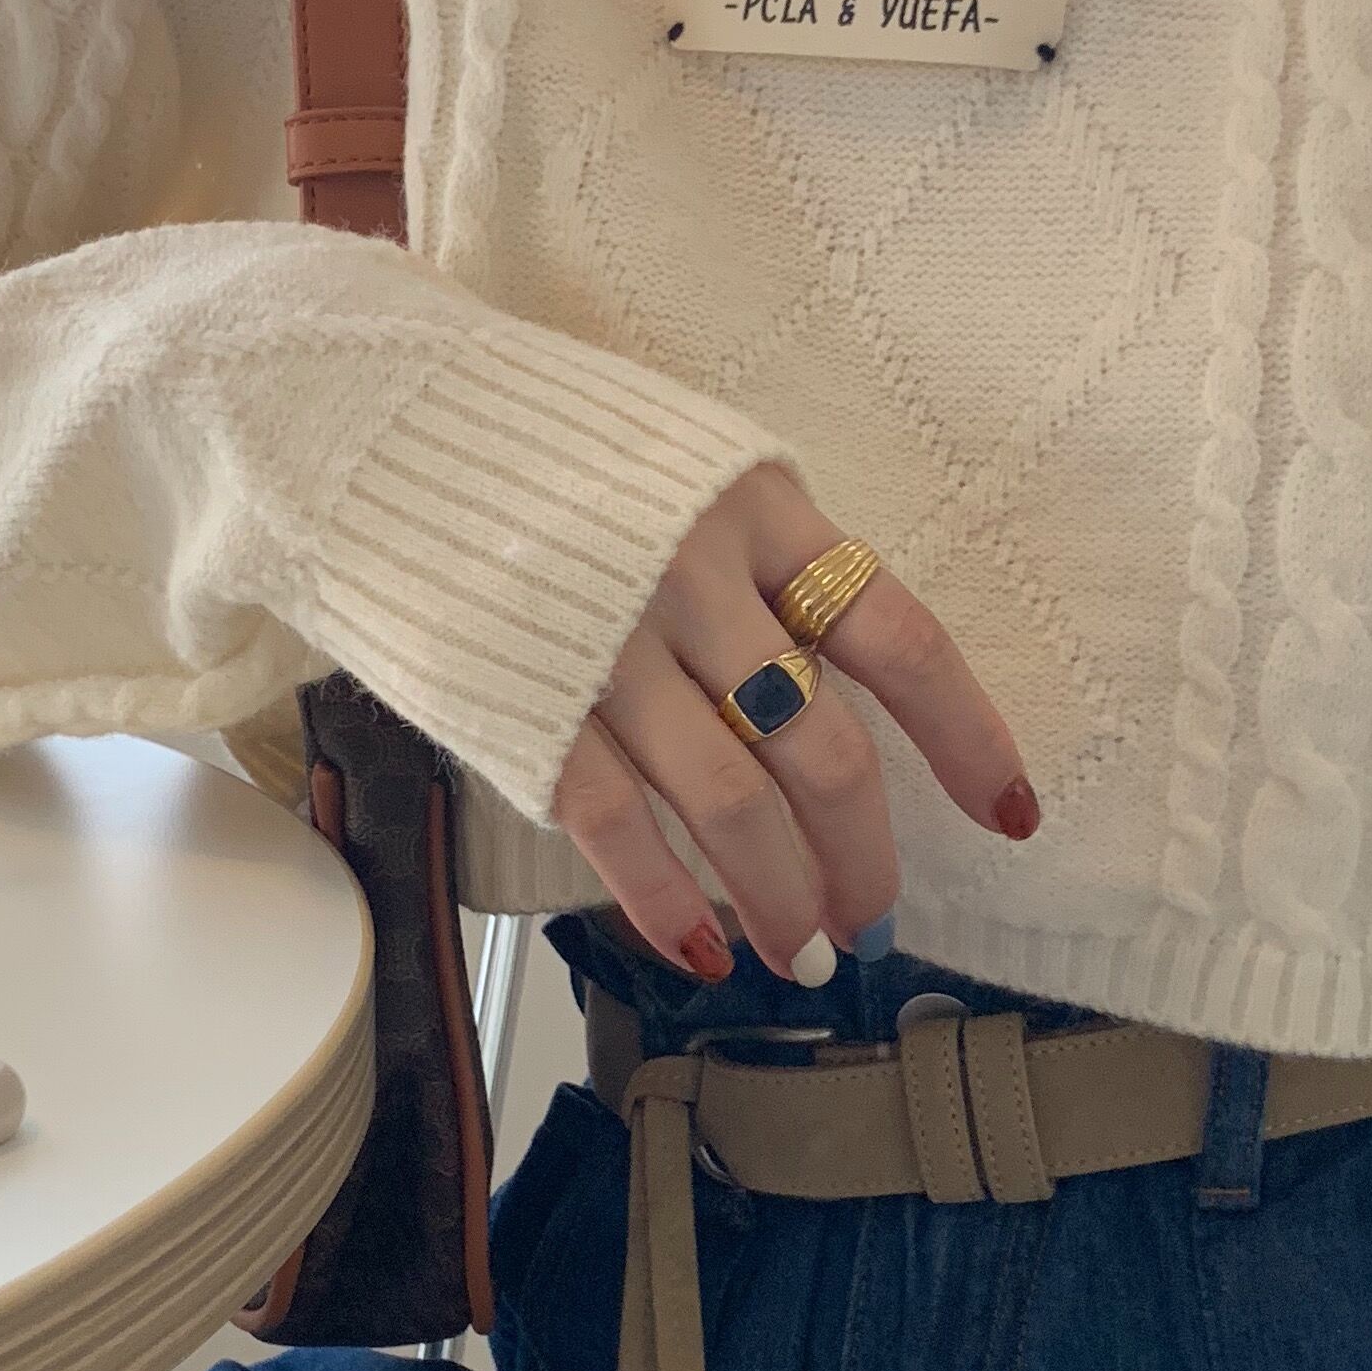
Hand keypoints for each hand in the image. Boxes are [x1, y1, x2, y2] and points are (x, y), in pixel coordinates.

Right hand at [548, 464, 1036, 982]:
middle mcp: (699, 576)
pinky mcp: (528, 704)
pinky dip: (667, 901)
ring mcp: (612, 645)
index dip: (966, 738)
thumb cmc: (536, 448)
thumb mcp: (679, 461)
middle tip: (870, 915)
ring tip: (797, 951)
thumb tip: (821, 684)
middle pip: (824, 749)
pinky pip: (621, 825)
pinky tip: (699, 946)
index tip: (1007, 814)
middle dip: (862, 856)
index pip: (900, 641)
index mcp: (757, 506)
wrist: (364, 418)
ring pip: (733, 805)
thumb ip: (756, 555)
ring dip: (780, 897)